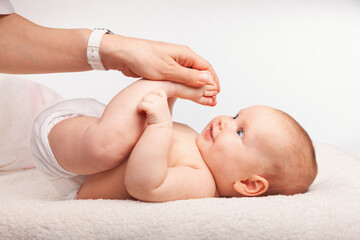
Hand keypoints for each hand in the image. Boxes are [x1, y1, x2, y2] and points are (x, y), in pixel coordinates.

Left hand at [101, 35, 219, 91]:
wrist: (122, 55)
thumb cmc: (143, 57)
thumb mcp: (168, 69)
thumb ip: (188, 76)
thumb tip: (207, 79)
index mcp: (185, 54)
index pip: (206, 67)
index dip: (213, 80)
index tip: (217, 93)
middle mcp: (181, 58)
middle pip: (200, 73)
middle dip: (207, 86)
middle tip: (212, 100)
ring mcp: (172, 65)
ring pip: (189, 78)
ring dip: (197, 89)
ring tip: (204, 100)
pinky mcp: (164, 71)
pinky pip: (179, 80)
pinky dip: (185, 88)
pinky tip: (188, 96)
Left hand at [137, 90, 171, 125]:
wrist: (161, 130)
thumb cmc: (159, 121)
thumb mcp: (162, 110)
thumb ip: (159, 102)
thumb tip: (155, 95)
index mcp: (164, 101)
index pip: (159, 92)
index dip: (154, 96)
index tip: (152, 106)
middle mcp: (161, 101)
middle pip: (148, 95)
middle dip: (145, 102)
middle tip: (147, 111)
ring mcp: (157, 104)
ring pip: (144, 98)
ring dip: (142, 105)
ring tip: (144, 112)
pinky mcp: (152, 108)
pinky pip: (141, 104)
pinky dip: (139, 108)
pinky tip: (141, 112)